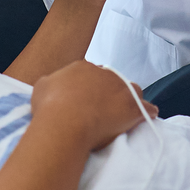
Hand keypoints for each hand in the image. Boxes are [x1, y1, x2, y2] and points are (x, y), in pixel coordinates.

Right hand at [31, 60, 156, 151]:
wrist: (65, 122)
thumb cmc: (50, 106)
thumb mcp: (41, 87)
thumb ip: (51, 82)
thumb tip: (52, 85)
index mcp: (83, 68)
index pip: (92, 74)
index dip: (90, 87)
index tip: (86, 99)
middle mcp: (104, 73)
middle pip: (113, 80)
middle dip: (110, 92)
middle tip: (103, 109)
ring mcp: (121, 89)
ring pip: (132, 90)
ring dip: (130, 99)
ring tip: (124, 113)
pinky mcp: (133, 107)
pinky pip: (147, 108)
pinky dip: (148, 112)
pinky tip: (146, 117)